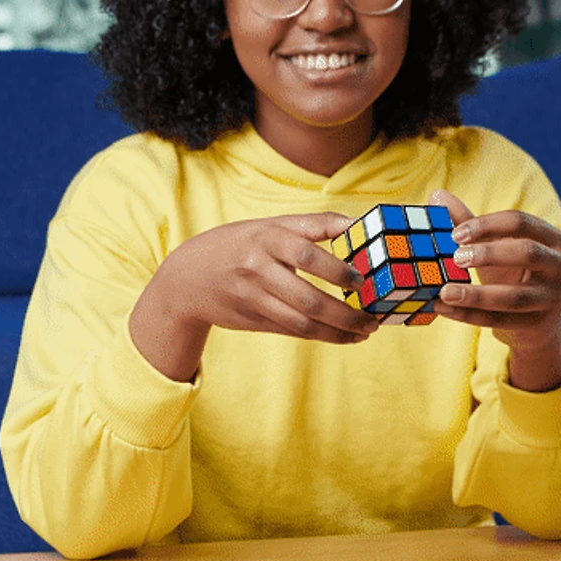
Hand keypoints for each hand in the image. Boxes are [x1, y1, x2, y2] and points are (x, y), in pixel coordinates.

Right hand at [157, 212, 378, 344]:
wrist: (187, 278)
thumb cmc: (240, 244)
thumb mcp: (269, 226)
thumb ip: (312, 225)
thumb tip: (357, 224)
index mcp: (266, 237)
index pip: (307, 254)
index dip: (337, 269)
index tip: (363, 281)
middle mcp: (257, 268)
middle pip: (308, 299)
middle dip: (346, 313)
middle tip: (373, 318)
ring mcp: (253, 298)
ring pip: (302, 322)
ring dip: (338, 331)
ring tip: (365, 331)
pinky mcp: (251, 321)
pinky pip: (292, 332)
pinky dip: (321, 336)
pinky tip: (344, 336)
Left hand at [429, 190, 560, 390]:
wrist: (533, 321)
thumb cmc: (512, 273)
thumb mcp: (494, 246)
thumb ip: (468, 223)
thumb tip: (436, 195)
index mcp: (552, 238)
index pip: (520, 222)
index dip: (487, 225)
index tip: (455, 234)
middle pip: (528, 253)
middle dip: (490, 253)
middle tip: (456, 257)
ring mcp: (553, 298)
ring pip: (515, 297)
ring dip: (476, 294)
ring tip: (444, 291)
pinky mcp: (538, 325)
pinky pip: (500, 321)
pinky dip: (469, 315)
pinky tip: (443, 308)